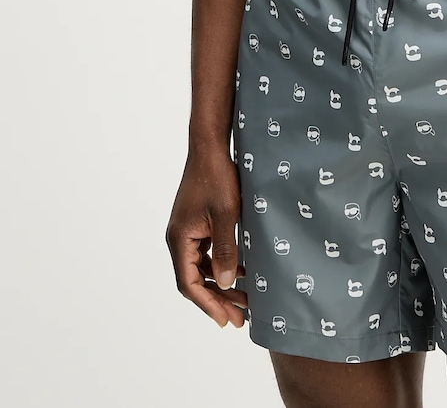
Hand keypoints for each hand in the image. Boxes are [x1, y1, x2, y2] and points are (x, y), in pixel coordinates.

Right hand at [165, 148, 248, 328]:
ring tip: (244, 300)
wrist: (210, 147)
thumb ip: (225, 250)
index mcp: (180, 239)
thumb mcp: (225, 215)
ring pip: (202, 268)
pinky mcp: (197, 224)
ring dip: (221, 284)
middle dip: (218, 299)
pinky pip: (207, 254)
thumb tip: (223, 283)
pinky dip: (222, 265)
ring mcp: (188, 232)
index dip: (207, 304)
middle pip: (195, 279)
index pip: (189, 283)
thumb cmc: (217, 177)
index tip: (224, 320)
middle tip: (240, 318)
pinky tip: (242, 273)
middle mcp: (179, 239)